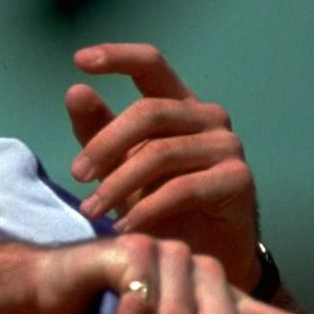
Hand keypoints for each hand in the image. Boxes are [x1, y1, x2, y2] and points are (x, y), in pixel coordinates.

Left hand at [65, 43, 261, 289]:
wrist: (201, 257)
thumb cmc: (160, 208)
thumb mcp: (119, 168)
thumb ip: (98, 132)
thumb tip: (75, 92)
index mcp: (179, 104)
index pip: (151, 65)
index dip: (118, 56)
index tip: (79, 60)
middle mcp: (208, 117)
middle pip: (149, 111)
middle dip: (105, 144)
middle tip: (76, 175)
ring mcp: (227, 146)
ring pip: (161, 152)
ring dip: (118, 183)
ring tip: (92, 210)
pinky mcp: (238, 179)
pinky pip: (183, 188)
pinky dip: (146, 209)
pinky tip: (124, 228)